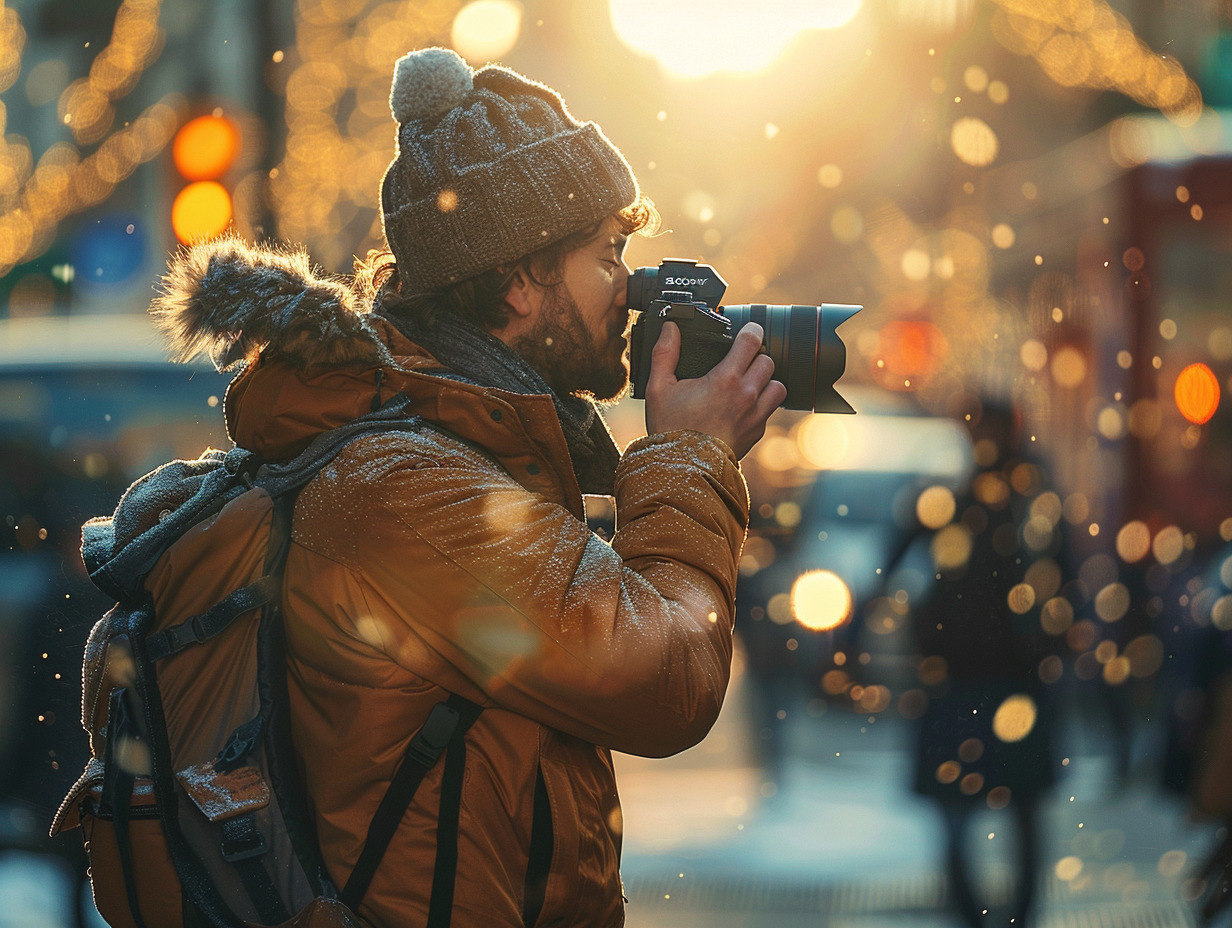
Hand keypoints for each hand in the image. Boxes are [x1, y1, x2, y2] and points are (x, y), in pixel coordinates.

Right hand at [644, 322, 786, 458]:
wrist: (683, 468)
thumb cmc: (670, 428)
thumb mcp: (658, 387)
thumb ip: (665, 353)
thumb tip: (670, 328)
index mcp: (725, 379)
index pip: (752, 341)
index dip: (752, 331)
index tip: (747, 331)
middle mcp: (747, 395)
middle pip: (769, 361)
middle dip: (756, 357)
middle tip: (740, 361)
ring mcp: (755, 415)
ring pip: (777, 385)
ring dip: (766, 381)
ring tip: (748, 383)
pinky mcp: (757, 432)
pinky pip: (770, 410)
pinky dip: (762, 404)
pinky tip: (744, 406)